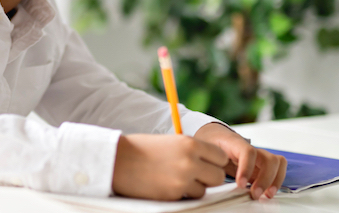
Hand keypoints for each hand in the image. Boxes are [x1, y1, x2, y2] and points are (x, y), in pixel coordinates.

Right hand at [112, 134, 228, 199]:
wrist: (118, 160)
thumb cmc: (142, 149)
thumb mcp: (171, 141)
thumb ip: (192, 150)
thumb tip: (211, 161)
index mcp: (190, 144)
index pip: (220, 156)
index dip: (214, 161)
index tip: (206, 162)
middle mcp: (190, 162)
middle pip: (218, 176)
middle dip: (208, 177)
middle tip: (195, 174)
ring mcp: (182, 180)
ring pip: (204, 190)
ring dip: (194, 187)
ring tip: (176, 179)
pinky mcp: (173, 195)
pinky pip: (188, 198)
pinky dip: (181, 194)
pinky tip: (166, 184)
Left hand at [194, 122, 286, 199]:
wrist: (215, 135)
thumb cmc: (211, 144)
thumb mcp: (206, 152)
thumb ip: (210, 163)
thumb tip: (210, 181)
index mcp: (235, 143)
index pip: (248, 152)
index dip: (247, 168)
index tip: (240, 184)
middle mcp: (251, 148)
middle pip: (268, 159)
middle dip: (265, 179)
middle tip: (255, 193)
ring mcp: (258, 155)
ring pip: (277, 163)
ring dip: (275, 180)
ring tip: (266, 195)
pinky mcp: (261, 164)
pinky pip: (277, 169)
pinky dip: (276, 181)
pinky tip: (267, 192)